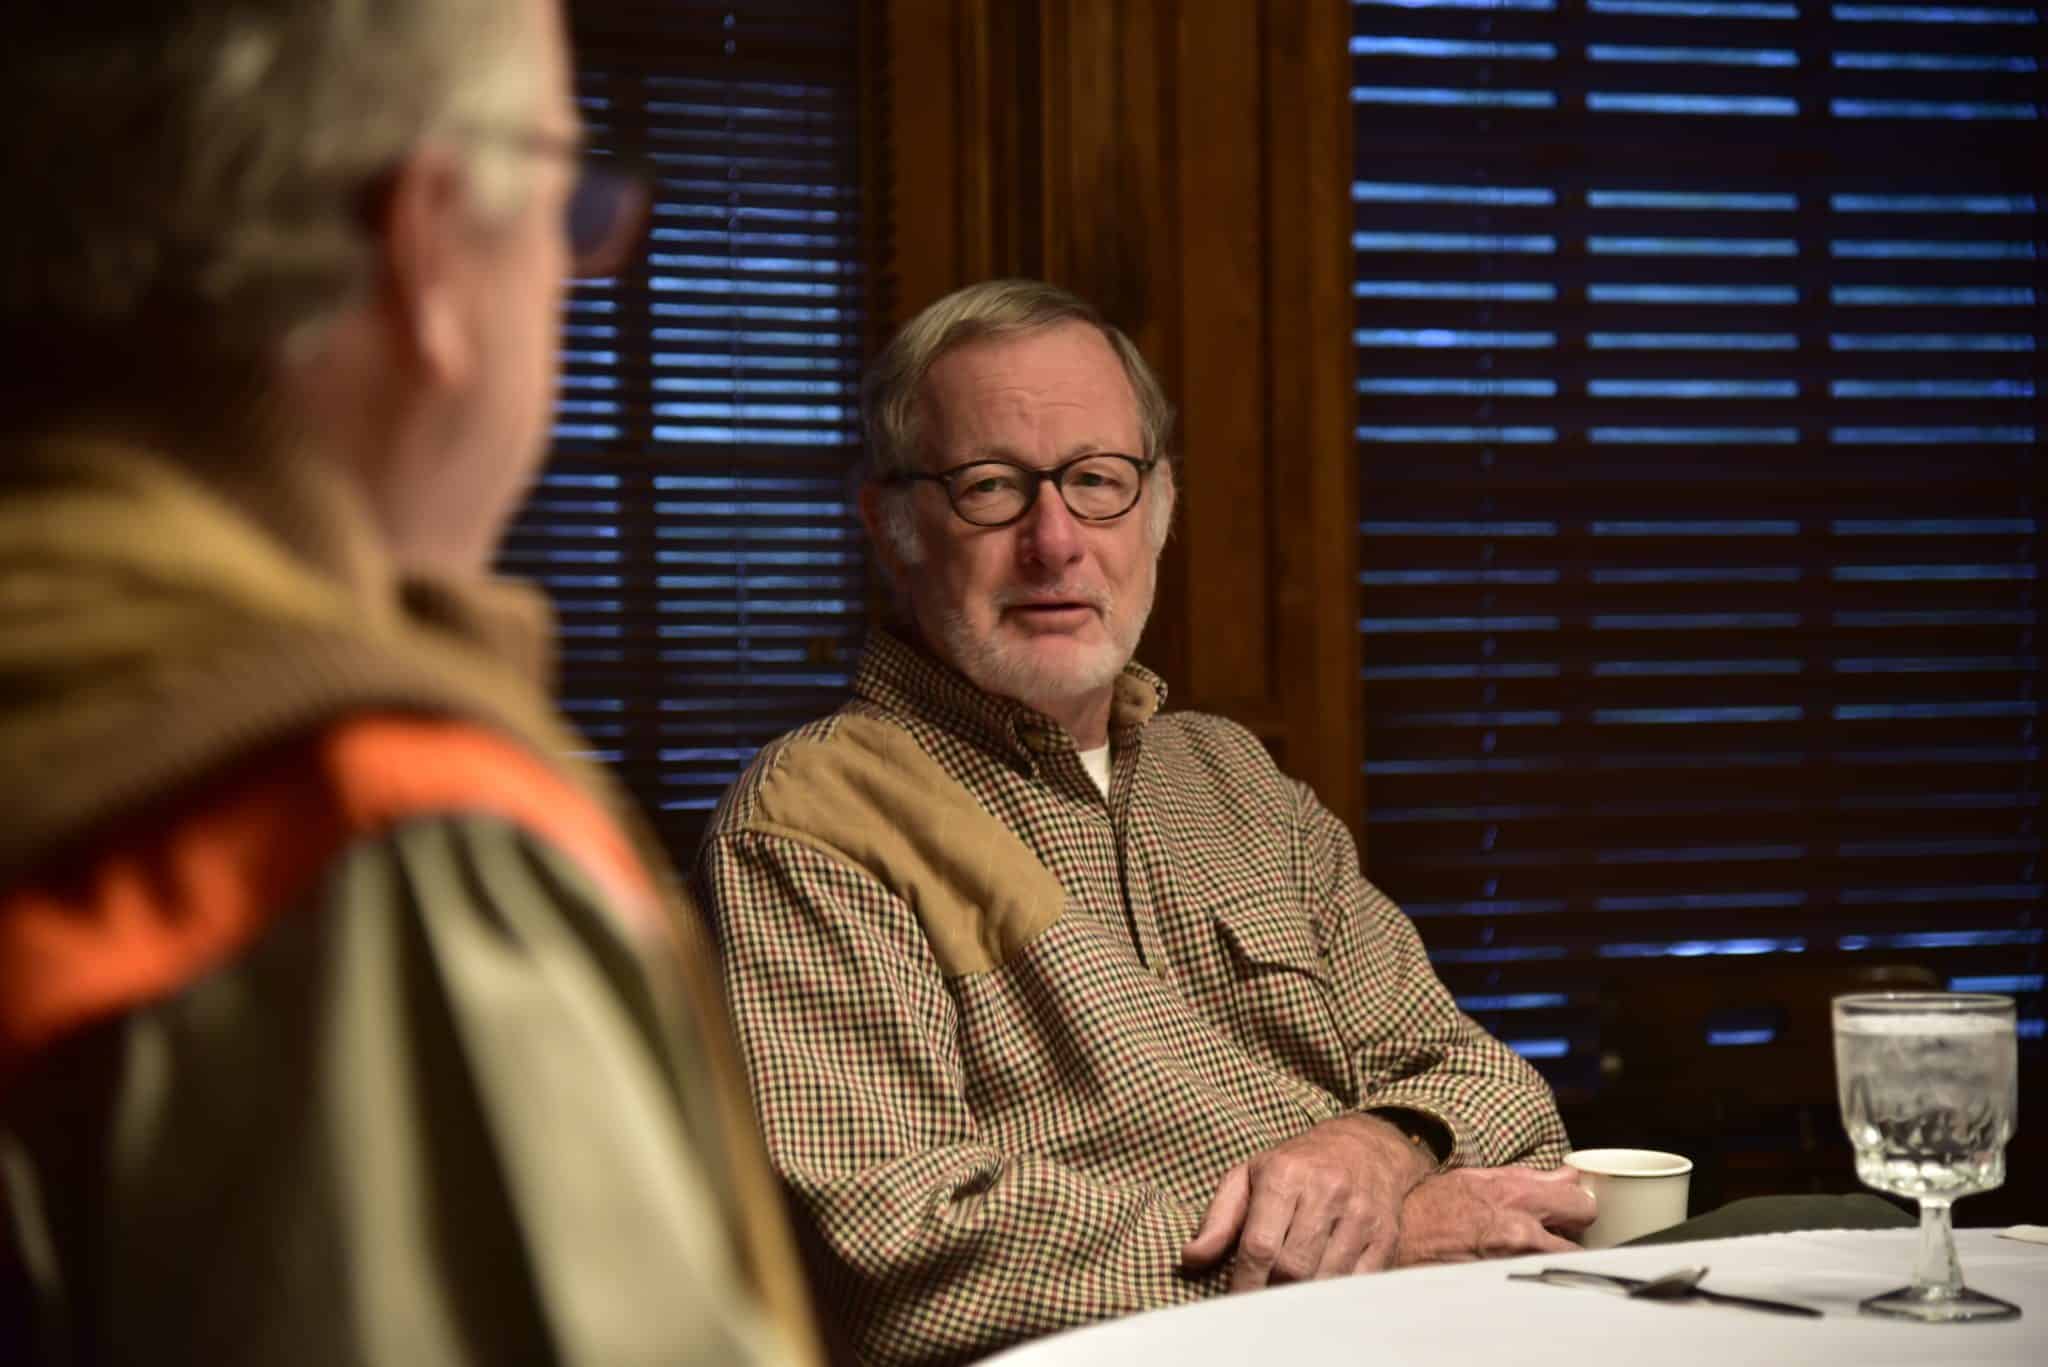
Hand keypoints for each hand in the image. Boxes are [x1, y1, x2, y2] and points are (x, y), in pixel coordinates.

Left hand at [1181, 1113, 1434, 1291]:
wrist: (1365, 1147)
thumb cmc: (1296, 1166)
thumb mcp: (1249, 1177)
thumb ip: (1219, 1218)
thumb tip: (1191, 1258)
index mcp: (1285, 1175)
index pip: (1260, 1246)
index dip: (1244, 1284)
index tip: (1235, 1305)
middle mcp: (1326, 1191)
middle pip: (1293, 1268)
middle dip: (1272, 1295)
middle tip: (1260, 1306)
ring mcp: (1360, 1214)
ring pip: (1326, 1280)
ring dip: (1304, 1300)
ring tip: (1287, 1304)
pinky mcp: (1385, 1236)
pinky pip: (1359, 1283)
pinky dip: (1336, 1297)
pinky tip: (1320, 1296)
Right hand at [1393, 1165, 1593, 1266]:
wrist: (1400, 1236)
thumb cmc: (1432, 1205)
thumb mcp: (1478, 1178)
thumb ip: (1530, 1178)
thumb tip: (1568, 1176)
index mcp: (1516, 1198)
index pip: (1583, 1205)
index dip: (1580, 1206)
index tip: (1571, 1207)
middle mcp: (1521, 1234)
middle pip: (1582, 1243)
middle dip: (1571, 1237)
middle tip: (1554, 1231)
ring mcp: (1514, 1265)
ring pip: (1562, 1265)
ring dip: (1554, 1257)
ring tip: (1532, 1248)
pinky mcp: (1503, 1285)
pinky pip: (1536, 1281)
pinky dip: (1534, 1272)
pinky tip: (1515, 1263)